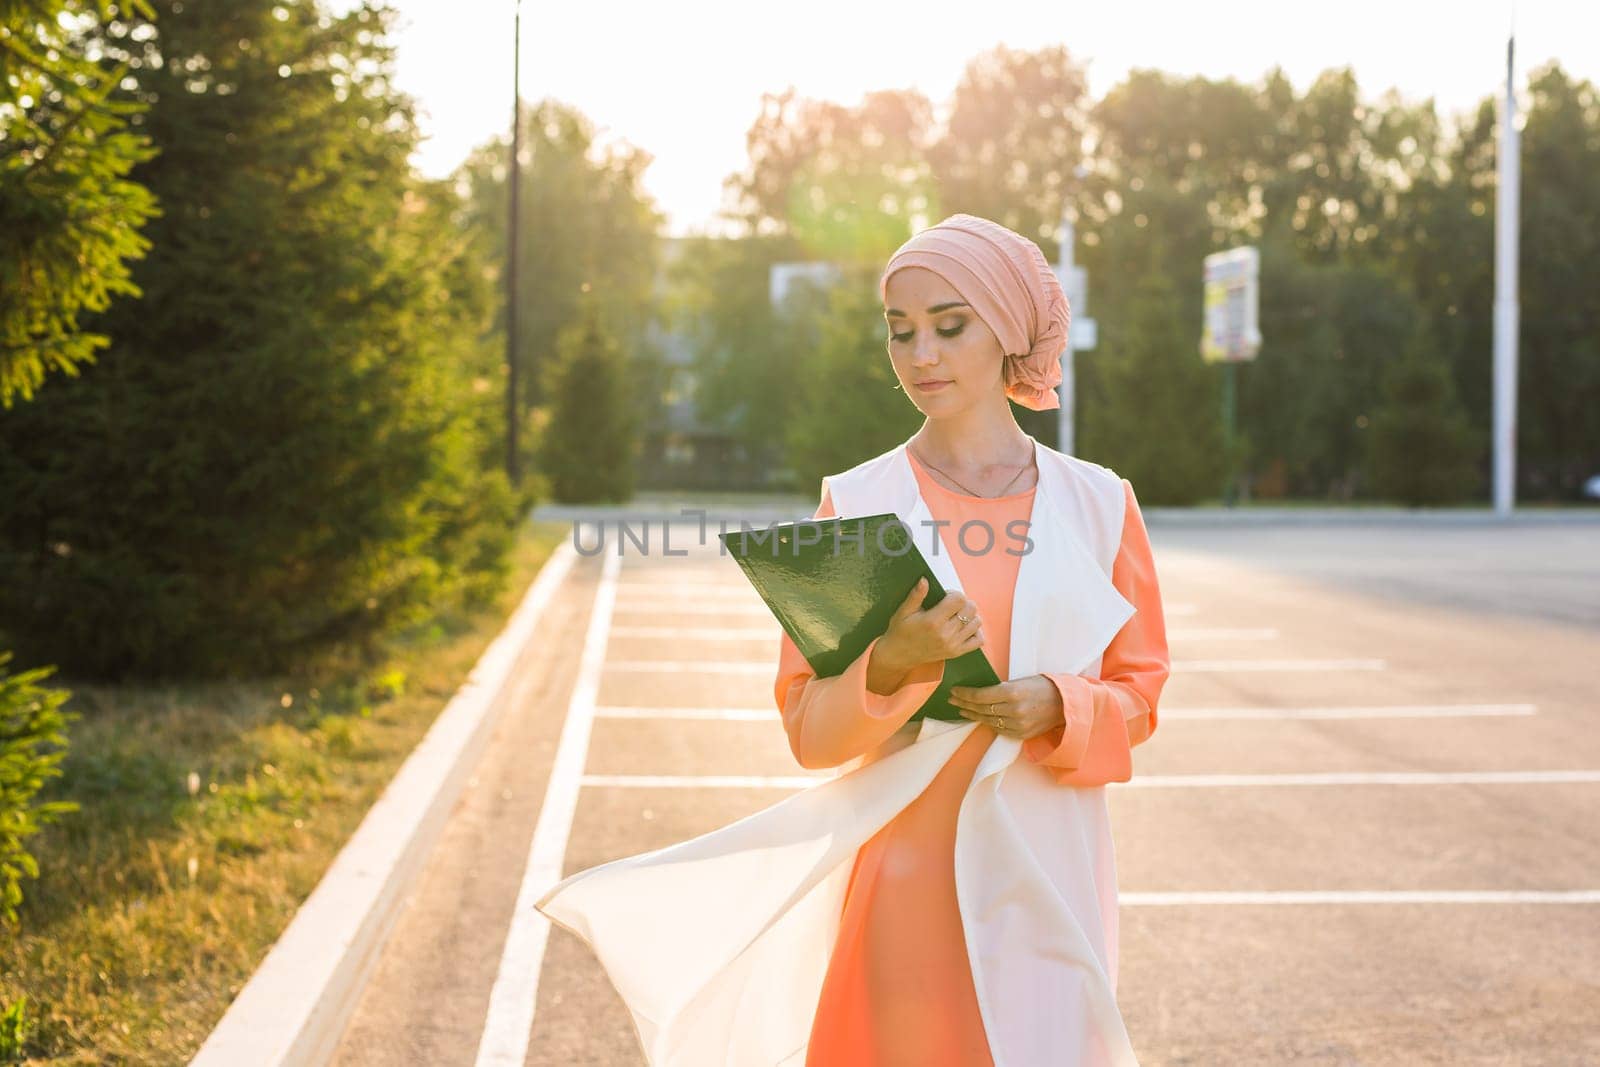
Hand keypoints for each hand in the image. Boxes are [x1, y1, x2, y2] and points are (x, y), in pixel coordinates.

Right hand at [866, 578, 982, 693]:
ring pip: (976, 622)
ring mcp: (952, 645)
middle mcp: (945, 634)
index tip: (945, 596)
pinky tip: (963, 628)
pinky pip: (978, 640)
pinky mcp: (956, 653)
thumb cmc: (901, 631)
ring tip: (956, 616)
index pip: (959, 599)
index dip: (954, 594)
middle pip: (971, 609)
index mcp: (933, 621)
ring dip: (969, 616)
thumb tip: (925, 580)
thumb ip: (916, 595)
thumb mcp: (903, 611)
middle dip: (963, 603)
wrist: (899, 655)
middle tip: (951, 605)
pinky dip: (975, 631)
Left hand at [949, 675, 1063, 740]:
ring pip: (987, 720)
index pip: (980, 695)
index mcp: (1012, 692)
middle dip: (964, 703)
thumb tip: (979, 690)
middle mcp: (1013, 710)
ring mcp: (1017, 725)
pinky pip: (998, 729)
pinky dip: (987, 722)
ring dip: (972, 714)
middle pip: (981, 709)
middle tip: (952, 699)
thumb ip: (1000, 687)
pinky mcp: (1021, 734)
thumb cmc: (1043, 686)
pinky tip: (979, 717)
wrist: (1066, 704)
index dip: (965, 694)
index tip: (954, 690)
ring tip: (962, 709)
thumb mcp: (1021, 680)